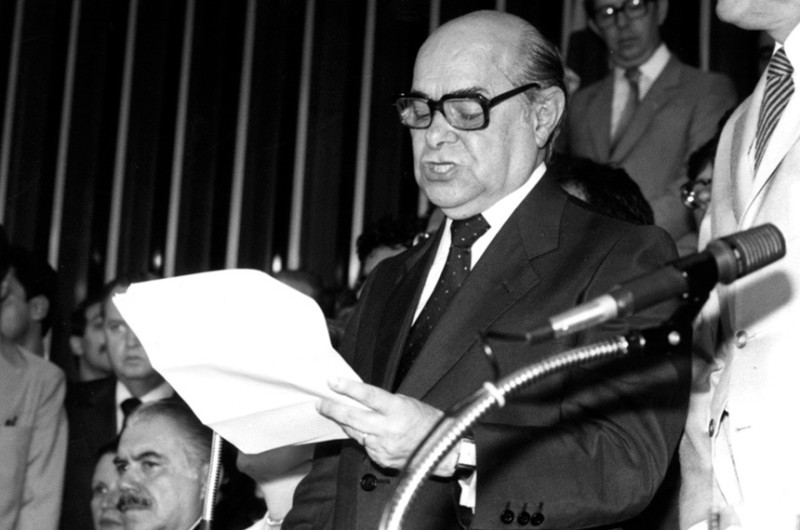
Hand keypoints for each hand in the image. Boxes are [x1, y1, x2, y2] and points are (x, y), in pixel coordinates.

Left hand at [317, 378, 455, 473]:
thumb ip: (381, 402)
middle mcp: (388, 429)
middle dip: (333, 409)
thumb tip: (358, 398)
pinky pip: (365, 445)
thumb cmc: (425, 421)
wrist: (440, 449)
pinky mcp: (381, 458)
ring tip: (336, 413)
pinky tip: (364, 431)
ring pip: (355, 432)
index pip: (367, 396)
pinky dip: (362, 436)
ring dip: (345, 422)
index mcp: (396, 410)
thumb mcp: (405, 402)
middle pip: (353, 417)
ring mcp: (383, 446)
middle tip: (321, 403)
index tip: (332, 382)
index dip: (348, 388)